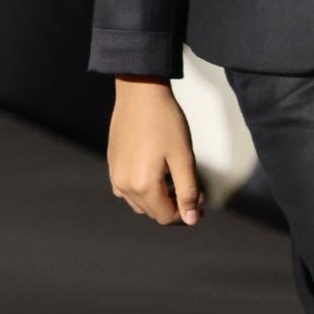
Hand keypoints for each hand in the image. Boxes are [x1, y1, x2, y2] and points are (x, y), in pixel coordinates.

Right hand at [108, 81, 203, 226]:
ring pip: (140, 202)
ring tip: (175, 177)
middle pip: (153, 211)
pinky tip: (156, 170)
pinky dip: (144, 188)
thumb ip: (188, 191)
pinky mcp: (112, 164)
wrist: (140, 93)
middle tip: (194, 187)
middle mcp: (124, 185)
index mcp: (143, 185)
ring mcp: (115, 175)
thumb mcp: (184, 158)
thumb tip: (191, 220)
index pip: (165, 217)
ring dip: (159, 198)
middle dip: (174, 205)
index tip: (201, 201)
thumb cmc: (165, 122)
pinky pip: (128, 189)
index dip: (186, 214)